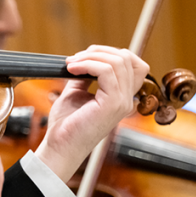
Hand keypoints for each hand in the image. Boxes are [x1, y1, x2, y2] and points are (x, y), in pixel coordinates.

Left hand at [36, 45, 148, 181]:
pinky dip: (87, 64)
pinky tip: (71, 69)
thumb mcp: (76, 93)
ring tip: (70, 64)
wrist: (59, 145)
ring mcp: (122, 102)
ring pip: (119, 61)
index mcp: (121, 96)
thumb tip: (83, 59)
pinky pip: (106, 71)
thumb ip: (84, 77)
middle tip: (75, 59)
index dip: (112, 53)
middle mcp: (127, 99)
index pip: (135, 65)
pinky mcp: (112, 104)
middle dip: (100, 51)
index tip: (86, 57)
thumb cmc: (66, 124)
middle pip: (129, 58)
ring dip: (90, 56)